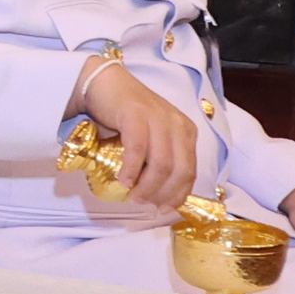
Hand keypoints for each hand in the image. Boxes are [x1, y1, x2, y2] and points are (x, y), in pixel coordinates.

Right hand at [75, 60, 203, 211]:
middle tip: (144, 202)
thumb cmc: (127, 115)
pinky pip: (138, 149)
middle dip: (163, 193)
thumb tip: (160, 195)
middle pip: (178, 170)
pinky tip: (123, 179)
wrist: (104, 84)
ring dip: (147, 186)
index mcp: (186, 131)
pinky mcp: (136, 115)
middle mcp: (177, 124)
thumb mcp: (154, 137)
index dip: (178, 194)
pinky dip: (131, 169)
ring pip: (161, 164)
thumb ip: (161, 158)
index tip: (163, 208)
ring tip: (133, 194)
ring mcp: (158, 118)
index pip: (190, 171)